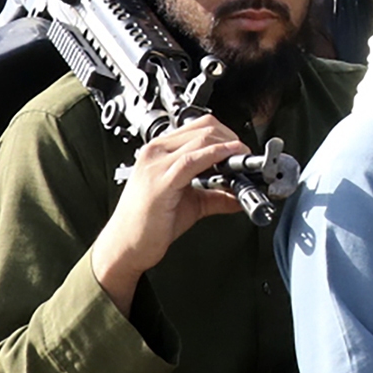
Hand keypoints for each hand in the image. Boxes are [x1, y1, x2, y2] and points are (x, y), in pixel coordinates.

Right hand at [88, 118, 248, 312]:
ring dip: (230, 148)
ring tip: (244, 162)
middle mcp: (156, 152)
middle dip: (232, 139)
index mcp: (160, 151)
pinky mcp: (161, 181)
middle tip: (247, 157)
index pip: (198, 127)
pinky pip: (194, 160)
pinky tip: (230, 161)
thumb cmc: (147, 224)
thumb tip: (240, 195)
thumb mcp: (190, 204)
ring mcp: (156, 164)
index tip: (242, 149)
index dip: (226, 134)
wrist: (125, 245)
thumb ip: (215, 196)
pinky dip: (217, 156)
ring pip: (202, 140)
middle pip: (203, 128)